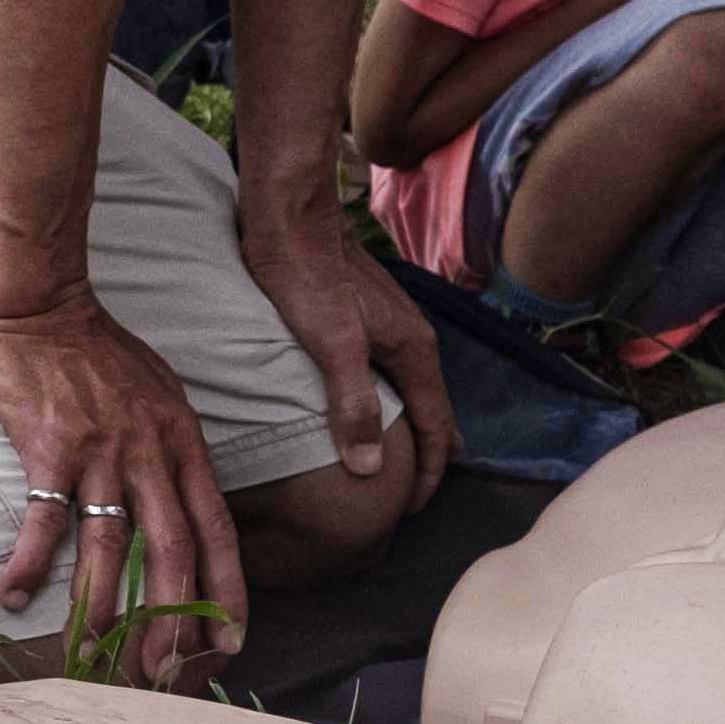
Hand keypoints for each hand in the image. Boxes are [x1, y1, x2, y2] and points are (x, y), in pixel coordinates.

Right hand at [0, 293, 243, 686]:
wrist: (41, 304)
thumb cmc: (97, 352)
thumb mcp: (161, 396)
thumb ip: (173, 451)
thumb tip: (182, 504)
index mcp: (183, 444)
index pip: (217, 530)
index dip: (227, 590)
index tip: (231, 641)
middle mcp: (151, 453)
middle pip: (173, 550)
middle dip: (172, 618)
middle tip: (164, 672)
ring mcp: (102, 450)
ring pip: (111, 545)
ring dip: (103, 607)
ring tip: (94, 656)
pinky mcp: (50, 446)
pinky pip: (44, 517)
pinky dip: (31, 562)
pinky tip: (15, 596)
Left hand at [238, 190, 452, 503]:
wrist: (288, 213)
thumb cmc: (304, 276)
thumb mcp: (329, 344)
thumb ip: (352, 404)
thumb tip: (372, 467)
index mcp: (412, 350)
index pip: (435, 424)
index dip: (429, 471)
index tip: (411, 511)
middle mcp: (412, 337)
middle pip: (433, 408)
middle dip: (429, 454)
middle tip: (415, 497)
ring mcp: (391, 323)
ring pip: (411, 388)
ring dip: (409, 426)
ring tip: (398, 460)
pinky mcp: (365, 314)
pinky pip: (390, 371)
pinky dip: (389, 400)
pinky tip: (368, 405)